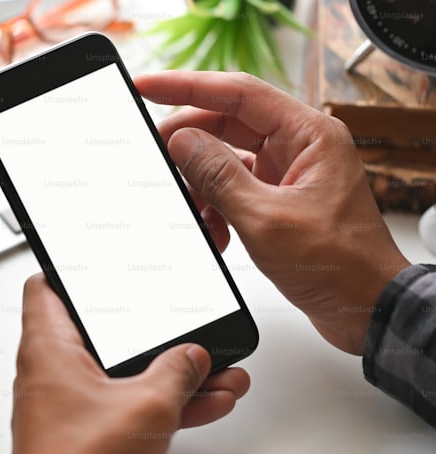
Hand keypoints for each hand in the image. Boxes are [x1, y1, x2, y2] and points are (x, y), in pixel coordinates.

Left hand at [0, 274, 250, 453]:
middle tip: (178, 322)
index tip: (100, 262)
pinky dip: (159, 404)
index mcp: (48, 347)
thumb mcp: (147, 404)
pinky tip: (202, 404)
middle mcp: (50, 372)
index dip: (70, 269)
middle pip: (100, 332)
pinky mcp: (84, 435)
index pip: (45, 286)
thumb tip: (191, 356)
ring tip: (212, 371)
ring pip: (121, 374)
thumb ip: (176, 371)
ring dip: (165, 372)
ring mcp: (67, 405)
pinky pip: (126, 407)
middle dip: (148, 330)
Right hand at [135, 71, 410, 354]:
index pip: (238, 92)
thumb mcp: (266, 220)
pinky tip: (215, 233)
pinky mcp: (280, 199)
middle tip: (156, 158)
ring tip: (195, 215)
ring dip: (203, 188)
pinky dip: (216, 209)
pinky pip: (233, 190)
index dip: (187, 86)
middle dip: (189, 147)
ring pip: (226, 161)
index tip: (147, 86)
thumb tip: (184, 143)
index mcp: (308, 135)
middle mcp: (300, 147)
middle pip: (227, 124)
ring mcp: (289, 173)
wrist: (364, 308)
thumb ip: (219, 177)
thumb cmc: (340, 265)